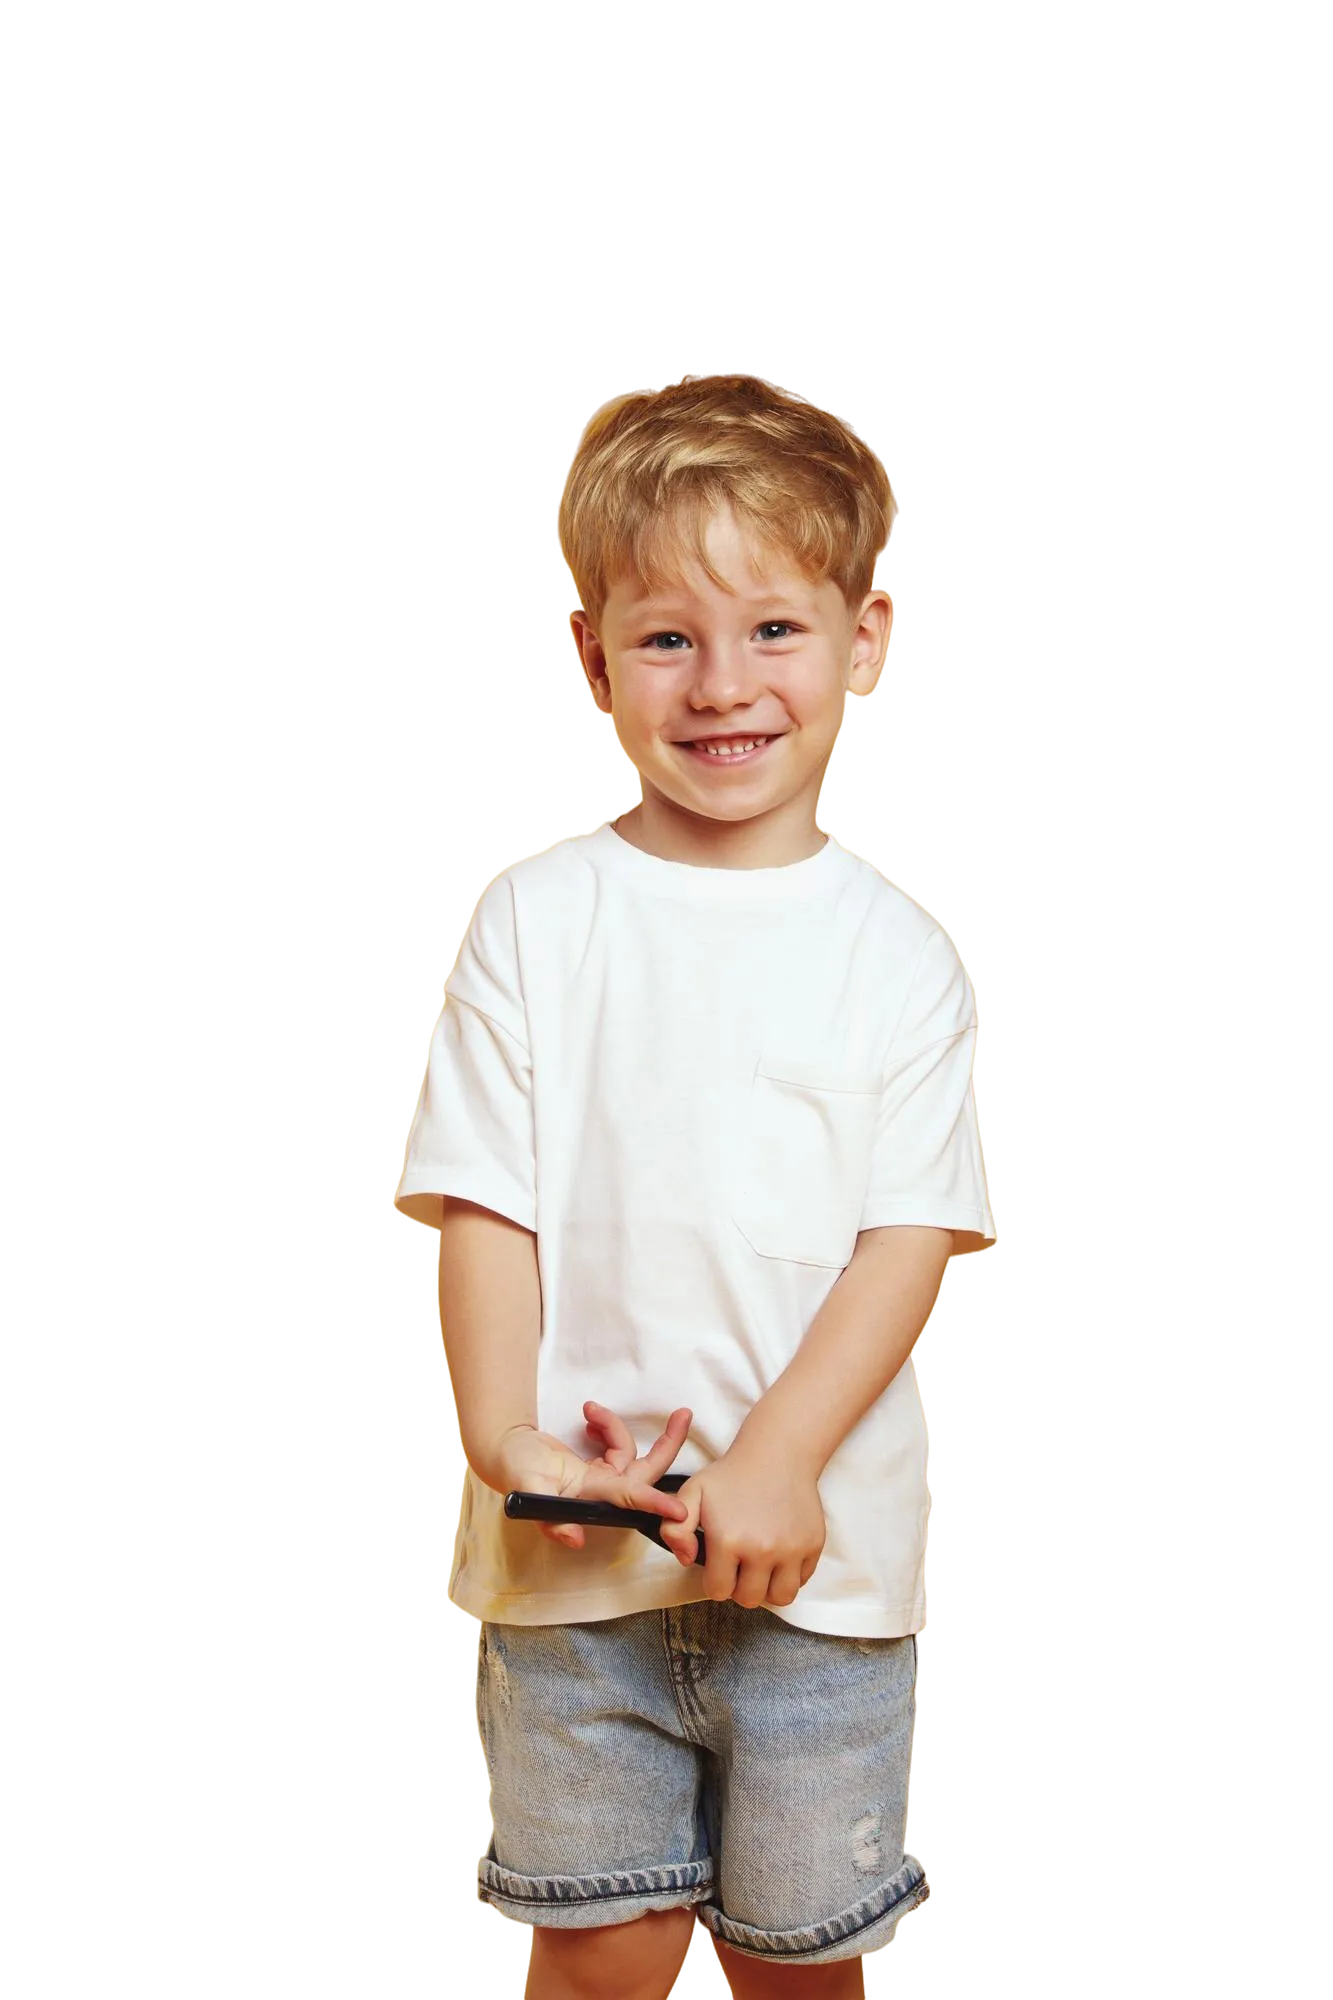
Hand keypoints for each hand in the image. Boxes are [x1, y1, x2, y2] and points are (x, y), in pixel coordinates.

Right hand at [491, 1402, 692, 1550]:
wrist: (508, 1452)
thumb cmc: (515, 1471)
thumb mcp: (526, 1489)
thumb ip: (549, 1517)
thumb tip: (575, 1538)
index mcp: (590, 1497)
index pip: (628, 1499)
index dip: (654, 1504)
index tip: (680, 1512)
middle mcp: (603, 1491)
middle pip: (648, 1470)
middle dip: (668, 1444)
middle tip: (684, 1415)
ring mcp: (603, 1477)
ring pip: (632, 1452)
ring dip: (613, 1426)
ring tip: (588, 1411)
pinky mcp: (600, 1464)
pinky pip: (617, 1443)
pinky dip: (606, 1426)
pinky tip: (588, 1416)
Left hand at [658, 1436, 825, 1608]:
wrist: (777, 1453)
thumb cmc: (731, 1475)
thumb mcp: (692, 1493)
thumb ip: (674, 1528)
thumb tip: (686, 1559)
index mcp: (728, 1540)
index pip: (718, 1590)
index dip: (715, 1581)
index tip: (718, 1566)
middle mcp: (761, 1550)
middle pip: (749, 1598)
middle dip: (739, 1587)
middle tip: (739, 1567)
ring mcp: (791, 1549)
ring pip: (780, 1597)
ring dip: (768, 1589)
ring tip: (760, 1570)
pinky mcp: (813, 1545)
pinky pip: (802, 1580)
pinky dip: (790, 1575)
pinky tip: (778, 1556)